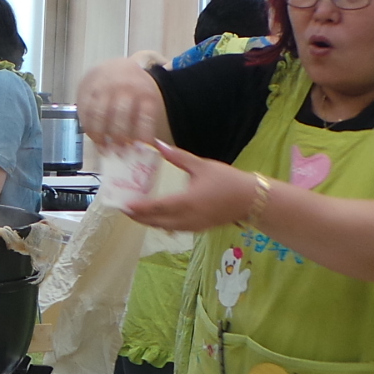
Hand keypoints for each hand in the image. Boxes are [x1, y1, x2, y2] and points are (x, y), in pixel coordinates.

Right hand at [78, 57, 161, 147]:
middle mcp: (124, 87)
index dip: (143, 135)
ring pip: (100, 115)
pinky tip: (95, 139)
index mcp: (144, 92)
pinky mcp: (87, 91)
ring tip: (106, 151)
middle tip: (121, 153)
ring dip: (102, 136)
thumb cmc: (132, 93)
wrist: (114, 69)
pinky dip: (90, 129)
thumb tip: (148, 153)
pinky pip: (86, 113)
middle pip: (121, 114)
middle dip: (120, 137)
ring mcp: (104, 88)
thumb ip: (146, 125)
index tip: (140, 152)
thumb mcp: (145, 102)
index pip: (145, 115)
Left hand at [117, 142, 257, 232]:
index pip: (156, 207)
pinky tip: (155, 218)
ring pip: (164, 227)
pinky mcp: (197, 229)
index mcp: (187, 201)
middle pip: (156, 221)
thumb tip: (158, 144)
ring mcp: (192, 226)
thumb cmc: (227, 180)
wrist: (250, 200)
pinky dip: (161, 224)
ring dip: (148, 222)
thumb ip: (178, 157)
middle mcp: (187, 217)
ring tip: (135, 214)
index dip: (138, 208)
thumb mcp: (201, 165)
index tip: (123, 205)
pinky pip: (174, 229)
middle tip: (123, 209)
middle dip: (138, 217)